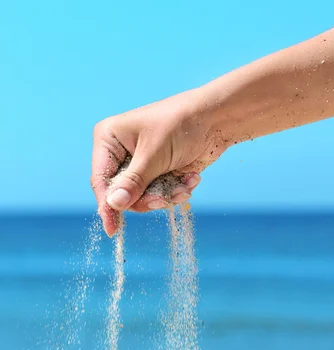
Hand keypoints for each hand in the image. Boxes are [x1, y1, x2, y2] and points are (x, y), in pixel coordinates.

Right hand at [91, 88, 225, 235]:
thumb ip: (133, 182)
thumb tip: (114, 204)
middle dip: (147, 198)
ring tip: (185, 186)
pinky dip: (176, 191)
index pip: (101, 179)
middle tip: (164, 199)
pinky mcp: (159, 173)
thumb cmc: (180, 125)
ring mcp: (141, 165)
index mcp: (109, 139)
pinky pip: (160, 195)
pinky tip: (191, 179)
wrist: (215, 119)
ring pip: (143, 198)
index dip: (106, 205)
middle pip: (123, 194)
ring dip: (166, 195)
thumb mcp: (153, 155)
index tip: (112, 229)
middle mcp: (121, 153)